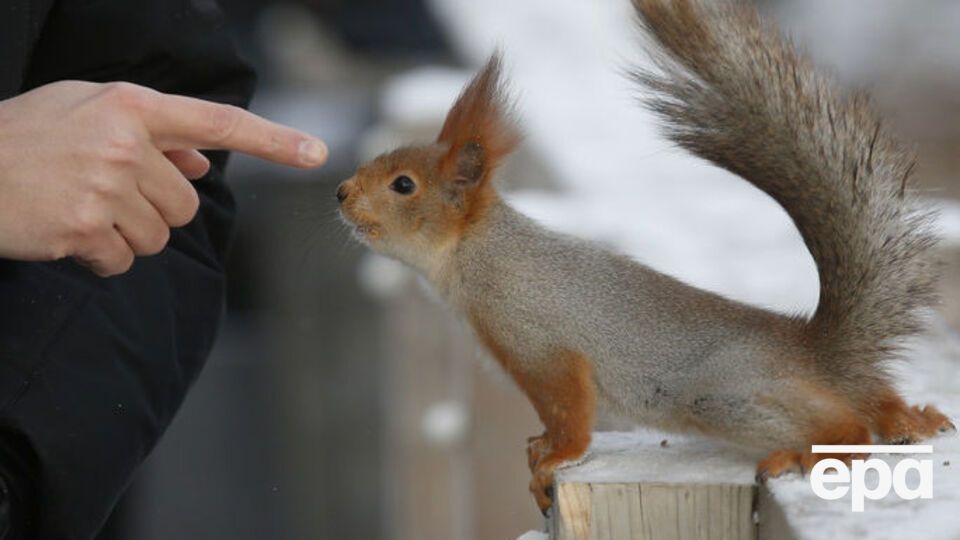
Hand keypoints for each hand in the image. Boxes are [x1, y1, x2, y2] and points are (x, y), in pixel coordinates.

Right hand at [0, 81, 327, 275]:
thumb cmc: (27, 138)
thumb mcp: (87, 113)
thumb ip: (152, 133)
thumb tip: (205, 160)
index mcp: (132, 106)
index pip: (218, 123)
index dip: (272, 140)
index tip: (317, 152)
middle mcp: (126, 143)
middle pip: (187, 203)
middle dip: (154, 208)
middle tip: (103, 194)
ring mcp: (106, 186)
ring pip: (160, 236)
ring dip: (127, 235)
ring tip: (81, 209)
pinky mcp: (85, 228)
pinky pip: (123, 260)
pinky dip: (100, 257)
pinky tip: (66, 233)